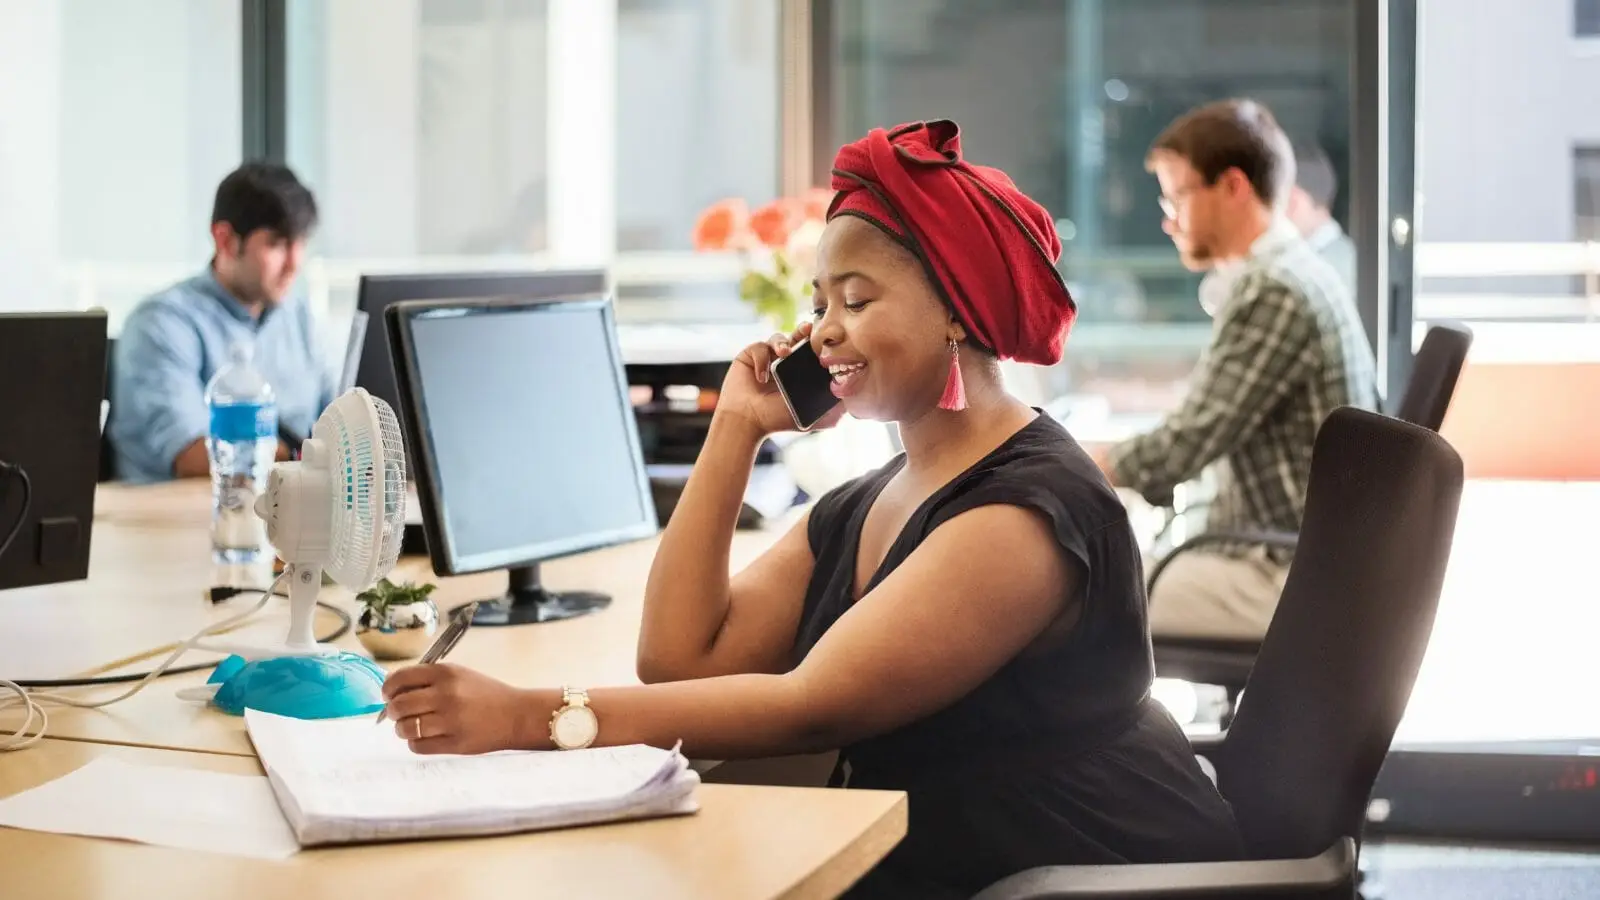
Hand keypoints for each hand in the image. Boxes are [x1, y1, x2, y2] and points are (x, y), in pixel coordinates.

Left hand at [381, 663, 540, 754]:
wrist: (516, 714)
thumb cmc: (484, 693)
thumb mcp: (459, 675)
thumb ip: (428, 679)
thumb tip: (392, 691)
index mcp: (446, 673)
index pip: (400, 678)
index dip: (388, 688)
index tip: (388, 695)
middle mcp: (446, 695)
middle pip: (399, 705)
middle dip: (393, 711)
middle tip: (399, 714)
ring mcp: (450, 720)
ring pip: (406, 728)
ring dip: (403, 729)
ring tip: (413, 727)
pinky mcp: (455, 743)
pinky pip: (418, 746)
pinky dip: (416, 743)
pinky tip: (425, 738)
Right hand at [718, 322, 843, 436]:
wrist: (748, 421)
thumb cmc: (777, 420)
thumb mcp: (812, 417)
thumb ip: (834, 410)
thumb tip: (855, 400)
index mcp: (800, 372)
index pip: (812, 352)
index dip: (819, 344)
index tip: (827, 341)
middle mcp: (784, 362)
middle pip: (797, 338)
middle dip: (803, 331)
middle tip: (808, 329)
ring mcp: (767, 357)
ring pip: (778, 338)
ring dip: (782, 342)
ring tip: (783, 353)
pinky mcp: (750, 355)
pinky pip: (759, 347)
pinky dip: (762, 359)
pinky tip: (761, 377)